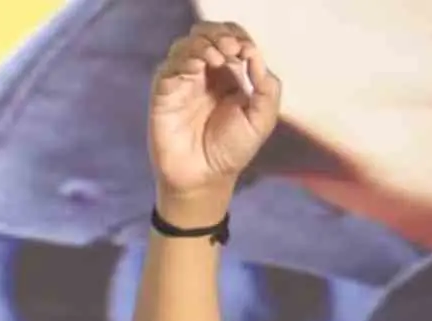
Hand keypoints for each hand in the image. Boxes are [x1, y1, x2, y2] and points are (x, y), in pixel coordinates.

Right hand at [149, 22, 280, 198]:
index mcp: (228, 74)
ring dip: (204, 44)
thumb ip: (267, 88)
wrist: (206, 176)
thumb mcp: (262, 119)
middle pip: (206, 34)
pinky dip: (185, 60)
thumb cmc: (233, 149)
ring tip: (219, 57)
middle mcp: (204, 73)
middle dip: (220, 35)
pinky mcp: (164, 92)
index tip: (248, 52)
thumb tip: (256, 55)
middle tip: (233, 48)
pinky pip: (169, 67)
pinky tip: (200, 66)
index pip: (230, 39)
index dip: (239, 37)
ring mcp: (183, 80)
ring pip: (186, 45)